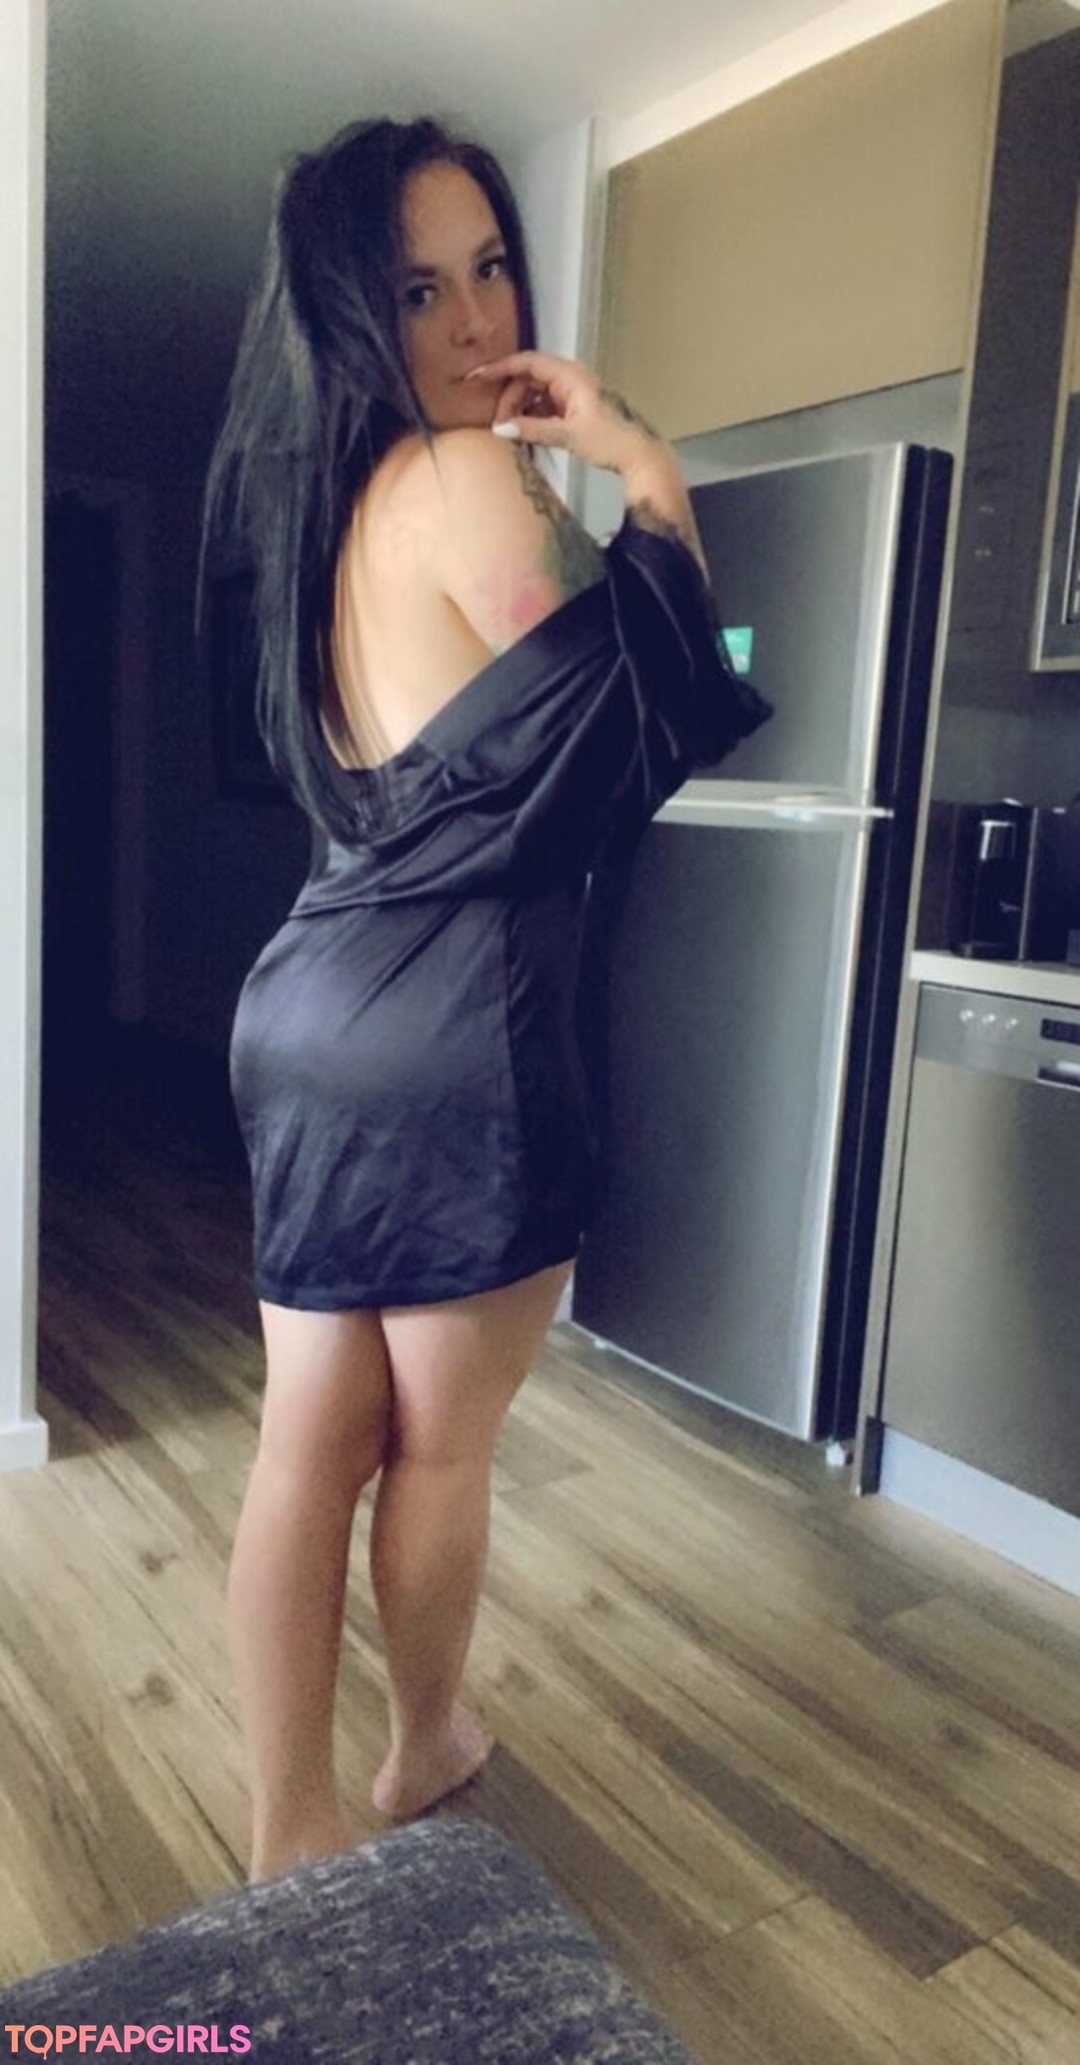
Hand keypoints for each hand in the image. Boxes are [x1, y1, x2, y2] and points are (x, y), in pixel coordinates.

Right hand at [465, 351, 665, 475]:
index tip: (477, 377)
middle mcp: (569, 377)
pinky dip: (531, 415)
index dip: (499, 368)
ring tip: (512, 431)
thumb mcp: (568, 435)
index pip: (527, 363)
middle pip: (527, 378)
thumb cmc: (610, 441)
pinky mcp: (573, 406)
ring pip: (534, 392)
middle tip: (500, 424)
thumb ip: (533, 430)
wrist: (637, 455)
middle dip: (509, 398)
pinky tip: (526, 432)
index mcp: (570, 375)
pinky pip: (544, 404)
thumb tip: (502, 429)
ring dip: (519, 409)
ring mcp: (571, 391)